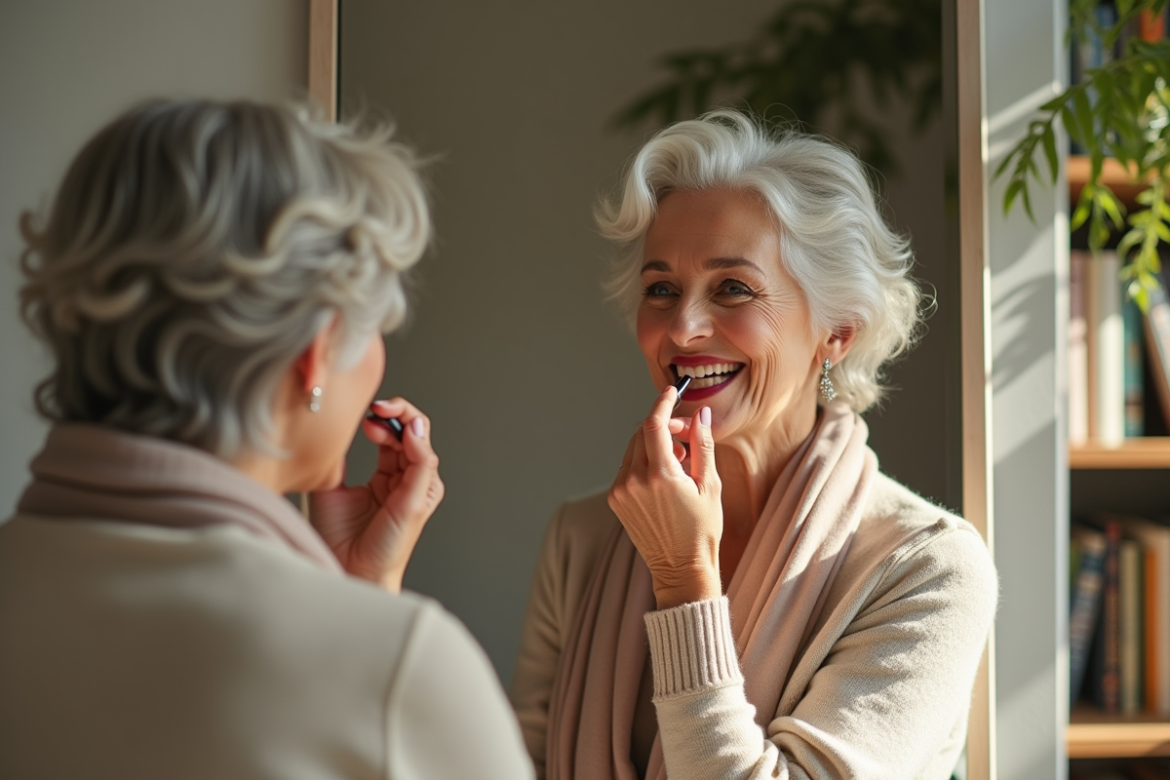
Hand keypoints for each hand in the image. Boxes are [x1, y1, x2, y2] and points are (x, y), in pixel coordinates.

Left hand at [309, 398, 443, 592]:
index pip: (395, 434)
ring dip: (407, 421)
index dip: (383, 418)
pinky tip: (405, 431)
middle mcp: (407, 479)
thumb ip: (336, 460)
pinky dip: (418, 444)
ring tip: (385, 412)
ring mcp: (416, 489)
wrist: (343, 568)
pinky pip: (425, 464)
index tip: (365, 412)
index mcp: (389, 476)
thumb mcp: (330, 487)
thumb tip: (331, 431)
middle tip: (378, 405)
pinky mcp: (419, 500)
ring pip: (423, 442)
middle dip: (399, 411)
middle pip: (415, 431)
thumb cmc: (338, 537)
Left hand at [608, 386, 722, 609]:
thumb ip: (703, 445)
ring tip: (680, 460)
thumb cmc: (702, 529)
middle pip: (642, 432)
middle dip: (663, 424)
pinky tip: (664, 476)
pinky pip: (627, 466)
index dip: (663, 403)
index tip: (672, 392)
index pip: (654, 423)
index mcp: (661, 476)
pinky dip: (643, 461)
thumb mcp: (711, 485)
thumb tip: (699, 413)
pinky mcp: (615, 499)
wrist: (680, 568)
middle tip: (686, 432)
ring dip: (654, 442)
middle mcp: (635, 481)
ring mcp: (621, 491)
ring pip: (633, 448)